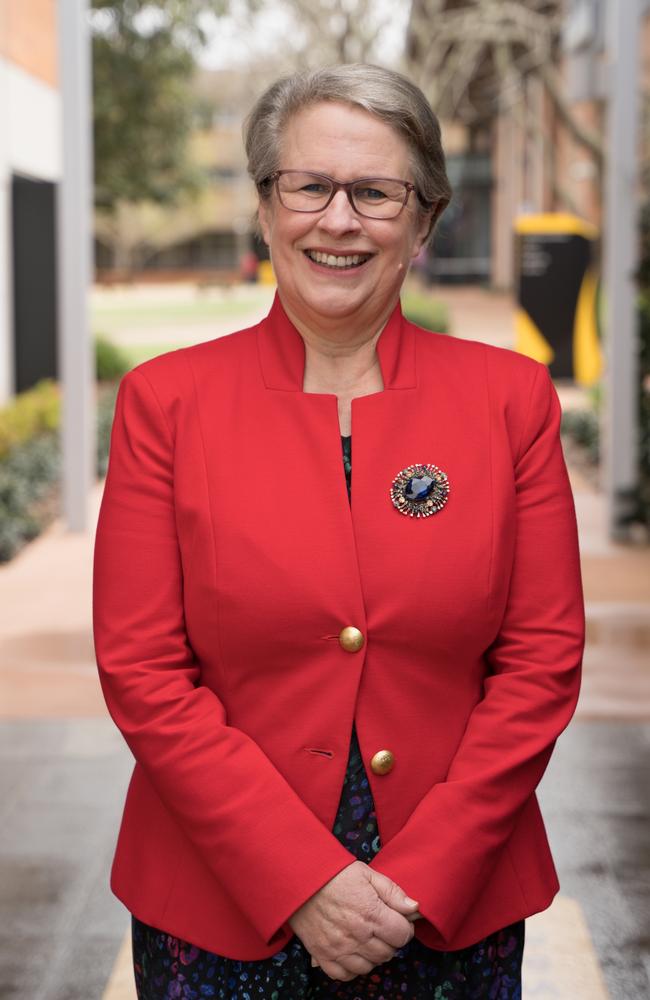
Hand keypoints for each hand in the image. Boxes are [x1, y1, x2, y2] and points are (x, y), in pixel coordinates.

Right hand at [288, 861, 419, 981]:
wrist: (300, 878)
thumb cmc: (335, 874)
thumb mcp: (367, 874)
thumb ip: (393, 892)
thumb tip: (415, 908)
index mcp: (371, 913)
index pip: (402, 935)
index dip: (403, 928)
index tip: (397, 921)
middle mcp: (357, 935)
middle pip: (387, 953)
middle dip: (389, 941)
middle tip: (381, 927)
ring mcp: (339, 948)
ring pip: (369, 967)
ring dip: (372, 955)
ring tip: (366, 939)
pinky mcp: (322, 955)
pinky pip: (344, 975)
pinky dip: (351, 968)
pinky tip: (352, 952)